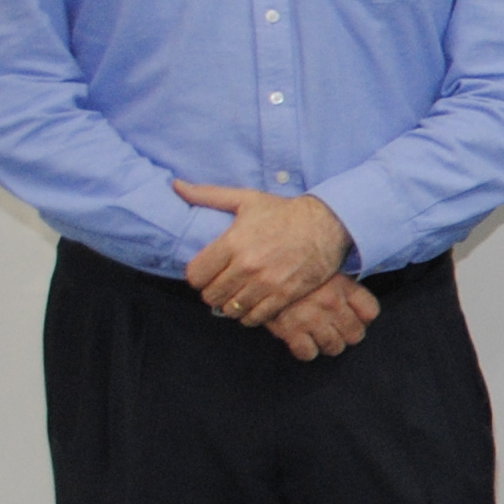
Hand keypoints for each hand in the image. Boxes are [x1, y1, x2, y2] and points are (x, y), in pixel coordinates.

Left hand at [176, 182, 348, 328]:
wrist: (327, 224)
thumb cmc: (284, 212)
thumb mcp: (245, 198)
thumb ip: (207, 195)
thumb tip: (176, 186)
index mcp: (232, 242)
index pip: (196, 275)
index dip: (198, 276)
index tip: (207, 273)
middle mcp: (247, 265)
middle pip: (211, 295)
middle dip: (213, 292)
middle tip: (222, 285)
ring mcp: (266, 283)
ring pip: (231, 309)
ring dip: (231, 305)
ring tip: (237, 296)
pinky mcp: (285, 295)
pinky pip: (255, 317)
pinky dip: (250, 316)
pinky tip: (253, 305)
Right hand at [262, 273, 379, 361]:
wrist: (257, 272)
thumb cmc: (293, 272)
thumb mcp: (323, 270)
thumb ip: (344, 288)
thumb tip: (362, 314)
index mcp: (342, 285)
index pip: (371, 312)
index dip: (363, 318)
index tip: (353, 317)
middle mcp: (330, 302)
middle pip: (356, 335)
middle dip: (346, 334)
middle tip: (334, 329)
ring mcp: (311, 318)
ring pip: (334, 347)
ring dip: (327, 344)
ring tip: (318, 335)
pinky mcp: (290, 330)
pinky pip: (308, 353)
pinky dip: (306, 350)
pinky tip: (301, 340)